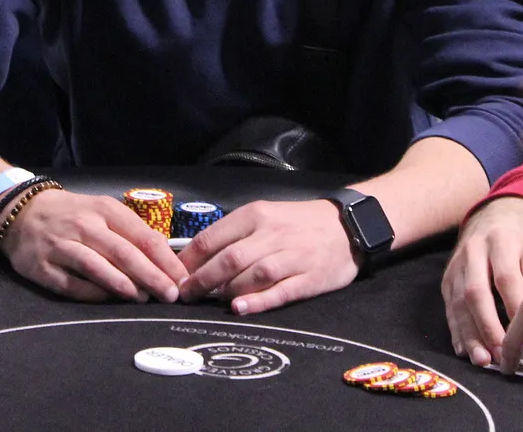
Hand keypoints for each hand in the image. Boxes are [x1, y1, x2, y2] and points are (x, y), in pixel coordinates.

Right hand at [0, 188, 187, 302]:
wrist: (22, 212)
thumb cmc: (74, 215)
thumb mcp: (104, 212)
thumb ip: (131, 234)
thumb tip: (166, 263)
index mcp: (105, 210)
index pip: (142, 236)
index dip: (165, 260)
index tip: (182, 279)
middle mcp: (84, 226)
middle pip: (123, 252)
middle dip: (150, 275)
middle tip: (170, 295)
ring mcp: (62, 246)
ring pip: (96, 266)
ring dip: (122, 284)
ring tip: (143, 298)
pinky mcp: (42, 267)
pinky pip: (71, 284)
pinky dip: (92, 293)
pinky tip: (109, 300)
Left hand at [177, 198, 356, 314]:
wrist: (347, 225)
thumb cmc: (299, 223)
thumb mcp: (266, 216)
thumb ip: (235, 234)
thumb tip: (197, 258)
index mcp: (256, 214)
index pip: (213, 237)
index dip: (189, 260)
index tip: (175, 275)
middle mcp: (272, 233)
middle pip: (229, 258)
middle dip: (201, 280)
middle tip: (185, 295)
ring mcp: (293, 256)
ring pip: (252, 274)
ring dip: (226, 290)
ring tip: (209, 302)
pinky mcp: (310, 277)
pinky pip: (281, 291)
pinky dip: (259, 300)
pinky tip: (240, 308)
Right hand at [441, 196, 522, 368]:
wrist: (495, 215)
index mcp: (501, 241)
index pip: (506, 279)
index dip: (514, 309)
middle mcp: (473, 251)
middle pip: (476, 292)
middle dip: (488, 327)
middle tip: (503, 354)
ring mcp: (456, 265)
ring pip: (458, 302)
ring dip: (470, 335)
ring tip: (483, 360)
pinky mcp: (447, 278)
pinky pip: (449, 307)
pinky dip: (457, 331)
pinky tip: (465, 351)